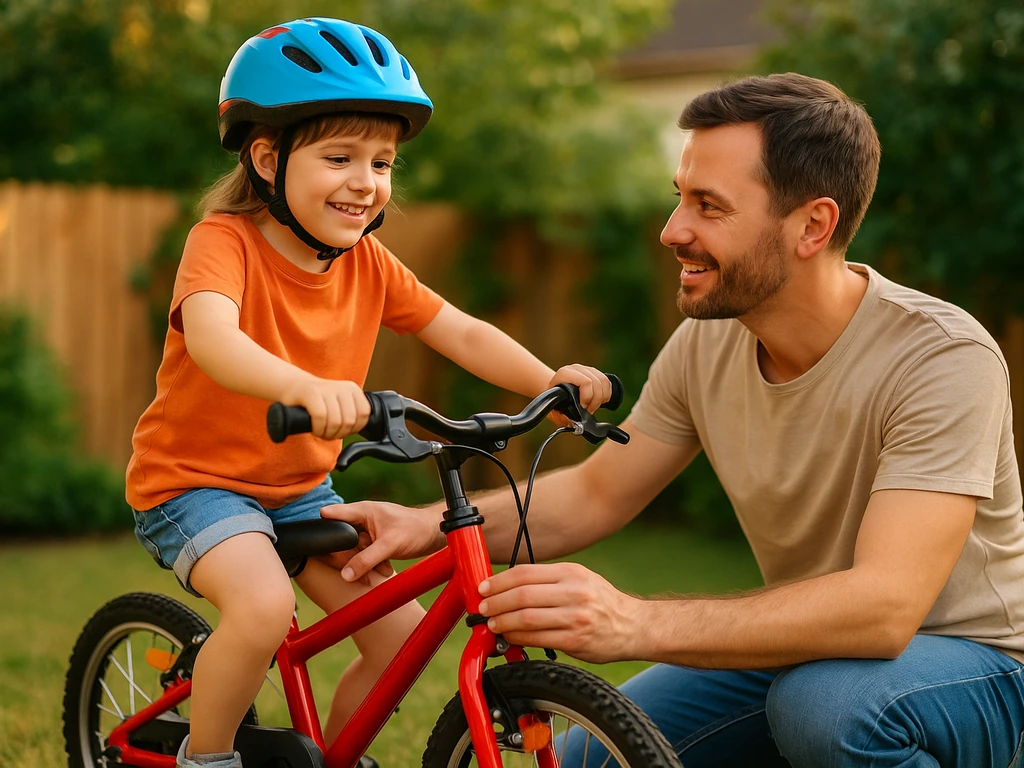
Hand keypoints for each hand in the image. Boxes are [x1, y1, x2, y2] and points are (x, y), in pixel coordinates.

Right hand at [282, 377, 369, 439]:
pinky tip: (314, 429)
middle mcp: (342, 387)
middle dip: (339, 434)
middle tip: (328, 434)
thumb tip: (362, 430)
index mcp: (353, 389)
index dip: (354, 429)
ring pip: (336, 421)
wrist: (293, 387)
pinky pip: (320, 417)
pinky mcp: (311, 393)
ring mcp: (327, 389)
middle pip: (349, 421)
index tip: (342, 431)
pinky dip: (318, 428)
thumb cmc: (318, 401)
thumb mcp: (340, 404)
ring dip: (327, 433)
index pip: (364, 415)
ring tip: (321, 432)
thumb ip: (352, 413)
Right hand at [319, 500, 444, 581]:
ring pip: (351, 551)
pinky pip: (362, 557)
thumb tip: (345, 574)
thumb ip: (366, 559)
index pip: (332, 515)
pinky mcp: (374, 543)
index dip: (323, 528)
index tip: (318, 545)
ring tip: (379, 570)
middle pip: (339, 539)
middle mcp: (362, 520)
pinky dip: (370, 566)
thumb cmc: (416, 529)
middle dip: (349, 557)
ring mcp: (368, 532)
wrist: (435, 535)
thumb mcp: (389, 544)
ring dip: (362, 564)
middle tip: (357, 571)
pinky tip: (384, 570)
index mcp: (362, 511)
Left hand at [478, 562, 640, 663]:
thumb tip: (509, 586)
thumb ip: (549, 580)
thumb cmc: (603, 602)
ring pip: (526, 618)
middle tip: (481, 608)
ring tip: (491, 624)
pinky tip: (509, 637)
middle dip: (495, 602)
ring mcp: (575, 617)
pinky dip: (517, 638)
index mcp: (572, 573)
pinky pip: (537, 639)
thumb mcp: (580, 579)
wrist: (634, 626)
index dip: (499, 581)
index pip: (525, 573)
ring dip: (502, 621)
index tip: (484, 588)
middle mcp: (574, 592)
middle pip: (522, 595)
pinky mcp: (575, 641)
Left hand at [546, 365, 612, 427]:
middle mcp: (576, 369)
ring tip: (593, 407)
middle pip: (596, 382)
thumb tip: (570, 420)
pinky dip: (607, 394)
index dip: (587, 397)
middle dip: (595, 401)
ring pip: (604, 382)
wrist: (555, 391)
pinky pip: (607, 382)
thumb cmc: (554, 400)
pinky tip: (600, 401)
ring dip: (601, 398)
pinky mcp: (595, 373)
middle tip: (589, 411)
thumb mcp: (553, 409)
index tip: (583, 408)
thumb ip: (560, 417)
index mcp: (565, 374)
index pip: (585, 382)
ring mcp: (586, 369)